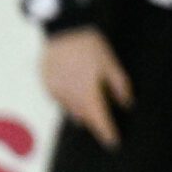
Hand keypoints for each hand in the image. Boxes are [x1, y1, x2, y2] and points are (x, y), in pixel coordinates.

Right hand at [41, 26, 133, 148]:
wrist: (64, 28)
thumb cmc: (90, 46)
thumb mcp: (111, 65)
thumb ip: (119, 87)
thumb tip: (126, 104)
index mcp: (88, 93)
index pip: (99, 120)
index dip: (107, 133)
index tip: (113, 143)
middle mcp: (69, 96)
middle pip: (84, 117)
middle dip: (95, 123)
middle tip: (104, 127)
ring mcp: (55, 90)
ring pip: (70, 109)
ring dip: (81, 111)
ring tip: (90, 112)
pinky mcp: (46, 83)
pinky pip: (59, 98)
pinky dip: (68, 100)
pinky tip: (74, 94)